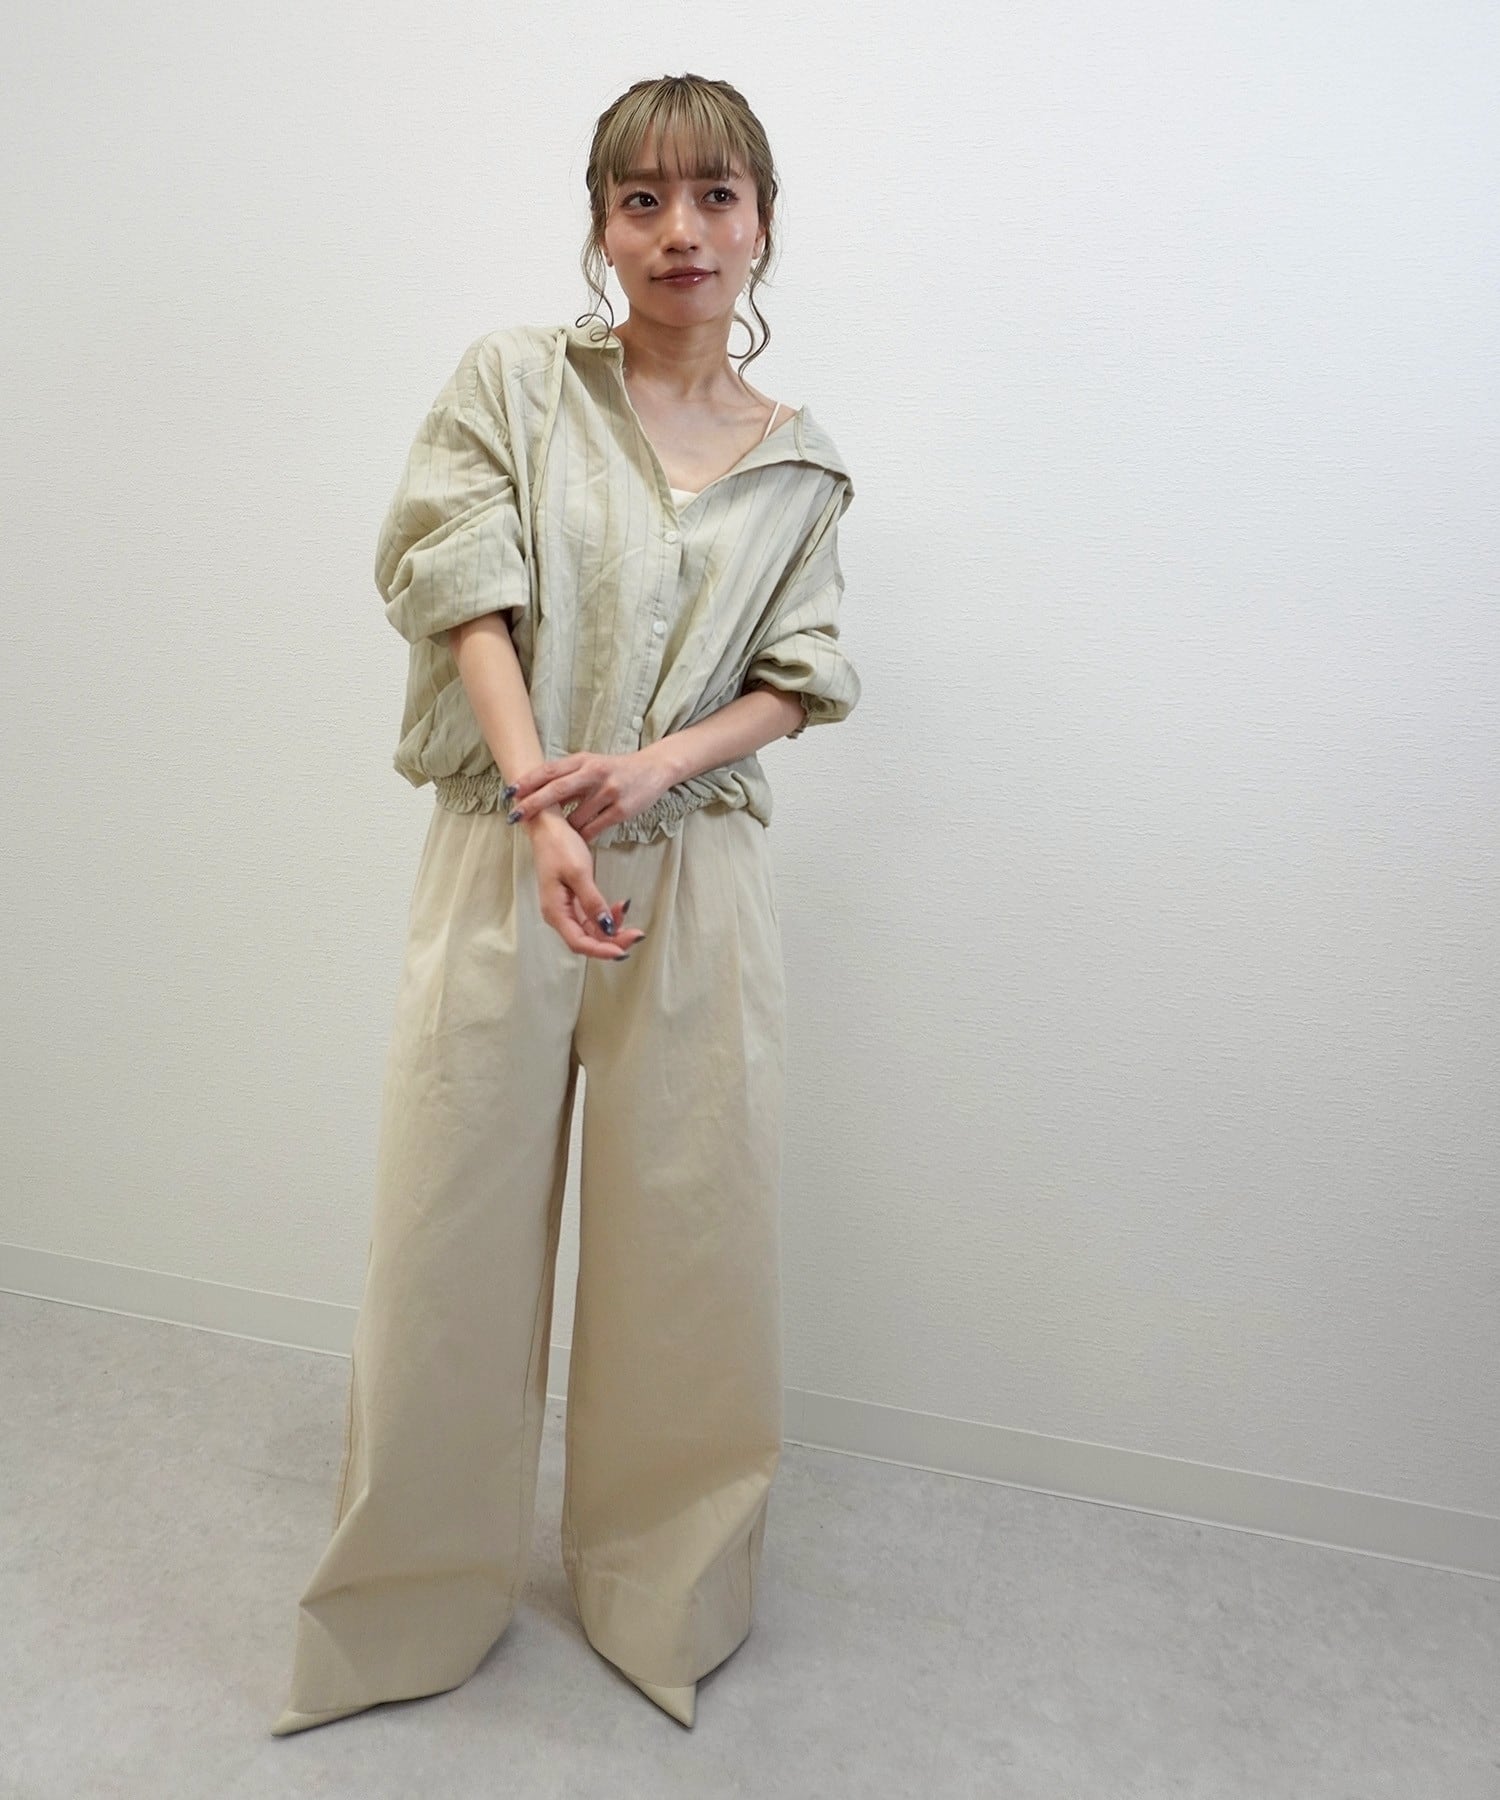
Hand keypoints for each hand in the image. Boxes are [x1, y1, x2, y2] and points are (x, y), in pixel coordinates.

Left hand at [507, 748, 673, 844]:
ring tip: (552, 836)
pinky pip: (593, 829)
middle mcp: (595, 773)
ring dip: (561, 828)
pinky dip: (581, 836)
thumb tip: (535, 793)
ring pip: (575, 816)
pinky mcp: (621, 810)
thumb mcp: (592, 766)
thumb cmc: (616, 770)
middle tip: (514, 816)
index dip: (528, 781)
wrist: (654, 769)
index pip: (550, 770)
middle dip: (533, 804)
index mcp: (584, 760)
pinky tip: (576, 841)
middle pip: (557, 789)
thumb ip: (568, 778)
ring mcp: (609, 791)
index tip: (509, 792)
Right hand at [526, 814, 647, 959]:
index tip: (623, 951)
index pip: (579, 943)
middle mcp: (558, 915)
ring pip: (591, 930)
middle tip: (637, 934)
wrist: (547, 826)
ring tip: (631, 919)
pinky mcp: (572, 901)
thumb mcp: (579, 873)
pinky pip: (591, 917)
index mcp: (555, 911)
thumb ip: (592, 902)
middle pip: (587, 940)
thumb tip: (607, 927)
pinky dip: (607, 916)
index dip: (601, 951)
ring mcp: (565, 909)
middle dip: (612, 941)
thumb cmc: (558, 846)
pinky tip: (620, 908)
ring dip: (612, 929)